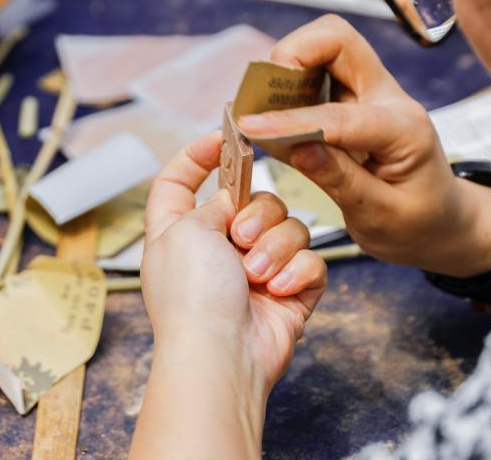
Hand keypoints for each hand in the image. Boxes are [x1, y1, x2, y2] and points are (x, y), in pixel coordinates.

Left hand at [142, 131, 326, 389]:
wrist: (220, 354)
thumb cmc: (191, 296)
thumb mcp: (183, 229)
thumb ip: (212, 201)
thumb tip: (236, 199)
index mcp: (179, 230)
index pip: (179, 181)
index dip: (197, 154)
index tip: (223, 136)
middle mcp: (218, 247)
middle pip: (255, 199)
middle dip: (257, 214)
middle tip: (241, 239)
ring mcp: (256, 271)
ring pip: (290, 227)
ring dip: (276, 248)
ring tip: (258, 276)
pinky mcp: (290, 292)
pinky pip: (310, 262)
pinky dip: (297, 273)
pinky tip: (279, 291)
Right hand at [237, 15, 490, 277]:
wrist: (444, 223)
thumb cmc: (419, 224)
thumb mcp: (382, 217)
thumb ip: (340, 180)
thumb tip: (297, 148)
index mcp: (404, 130)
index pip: (340, 115)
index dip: (291, 120)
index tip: (252, 126)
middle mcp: (388, 98)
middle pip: (337, 39)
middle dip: (292, 54)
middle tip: (262, 95)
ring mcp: (371, 93)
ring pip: (324, 45)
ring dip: (287, 66)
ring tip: (262, 106)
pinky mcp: (352, 99)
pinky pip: (315, 70)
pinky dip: (288, 83)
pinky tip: (274, 116)